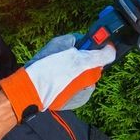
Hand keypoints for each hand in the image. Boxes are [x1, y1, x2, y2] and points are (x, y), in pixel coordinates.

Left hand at [0, 34, 115, 120]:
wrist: (27, 94)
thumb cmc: (49, 73)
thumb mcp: (78, 62)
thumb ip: (98, 55)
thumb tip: (112, 50)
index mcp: (65, 43)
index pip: (88, 41)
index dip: (96, 50)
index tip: (100, 59)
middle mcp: (62, 55)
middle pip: (88, 63)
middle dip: (88, 74)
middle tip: (84, 79)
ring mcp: (59, 71)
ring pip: (82, 78)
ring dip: (82, 87)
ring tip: (72, 90)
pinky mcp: (57, 85)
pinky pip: (73, 90)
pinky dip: (73, 95)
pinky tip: (67, 97)